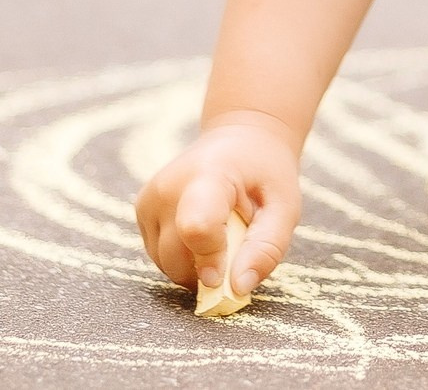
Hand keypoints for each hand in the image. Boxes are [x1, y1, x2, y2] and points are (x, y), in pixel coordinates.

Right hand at [135, 114, 300, 308]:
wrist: (240, 139)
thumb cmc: (266, 174)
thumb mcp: (285, 207)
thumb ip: (266, 248)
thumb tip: (238, 288)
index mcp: (207, 176)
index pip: (196, 228)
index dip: (211, 261)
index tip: (229, 274)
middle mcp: (167, 187)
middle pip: (176, 257)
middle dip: (208, 271)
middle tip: (238, 247)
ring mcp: (149, 199)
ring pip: (165, 263)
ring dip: (195, 266)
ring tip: (222, 236)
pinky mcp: (142, 210)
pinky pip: (159, 255)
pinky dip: (184, 257)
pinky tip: (205, 234)